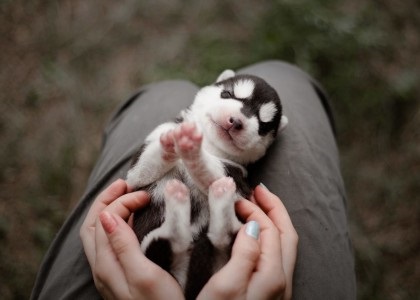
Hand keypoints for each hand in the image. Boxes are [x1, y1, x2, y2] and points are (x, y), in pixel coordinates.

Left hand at [79, 179, 184, 299]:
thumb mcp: (143, 275)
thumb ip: (122, 246)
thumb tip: (107, 214)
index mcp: (106, 263)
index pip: (105, 219)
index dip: (122, 201)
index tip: (146, 195)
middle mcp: (102, 266)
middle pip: (94, 223)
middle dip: (108, 198)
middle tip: (128, 183)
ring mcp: (109, 271)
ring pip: (99, 232)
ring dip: (110, 209)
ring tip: (128, 196)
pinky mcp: (118, 274)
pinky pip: (109, 241)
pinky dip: (116, 223)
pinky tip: (132, 221)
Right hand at [198, 184, 297, 299]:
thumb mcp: (226, 286)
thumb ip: (244, 255)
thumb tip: (253, 226)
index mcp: (273, 275)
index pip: (271, 231)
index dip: (256, 210)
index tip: (236, 200)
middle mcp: (281, 281)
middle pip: (286, 235)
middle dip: (273, 209)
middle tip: (258, 190)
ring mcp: (277, 289)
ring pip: (283, 246)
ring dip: (272, 222)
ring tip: (257, 206)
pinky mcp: (267, 294)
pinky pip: (275, 257)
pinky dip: (267, 238)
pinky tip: (253, 236)